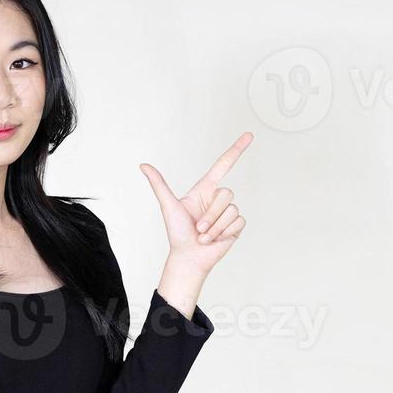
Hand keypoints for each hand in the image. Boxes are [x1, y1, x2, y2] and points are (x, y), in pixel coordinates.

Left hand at [139, 131, 251, 275]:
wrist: (188, 257)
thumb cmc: (177, 233)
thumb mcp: (168, 206)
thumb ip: (159, 184)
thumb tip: (143, 165)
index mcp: (203, 190)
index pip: (223, 165)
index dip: (236, 150)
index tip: (249, 135)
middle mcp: (217, 199)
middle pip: (227, 194)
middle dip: (211, 214)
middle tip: (198, 227)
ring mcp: (227, 212)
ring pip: (232, 209)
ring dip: (215, 226)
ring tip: (203, 235)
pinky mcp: (236, 225)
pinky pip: (238, 221)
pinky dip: (224, 232)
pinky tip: (215, 239)